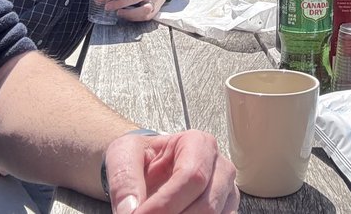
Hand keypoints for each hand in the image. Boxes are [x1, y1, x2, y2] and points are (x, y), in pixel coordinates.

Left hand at [97, 0, 167, 22]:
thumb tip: (98, 1)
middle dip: (121, 3)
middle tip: (107, 7)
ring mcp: (154, 1)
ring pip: (143, 9)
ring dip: (129, 12)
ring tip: (118, 13)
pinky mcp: (154, 11)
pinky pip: (144, 16)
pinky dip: (133, 17)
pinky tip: (124, 15)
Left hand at [103, 129, 238, 213]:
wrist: (148, 168)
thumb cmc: (141, 157)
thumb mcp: (123, 155)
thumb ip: (124, 179)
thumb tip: (130, 210)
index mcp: (198, 143)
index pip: (190, 176)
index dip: (164, 204)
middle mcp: (220, 167)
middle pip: (206, 205)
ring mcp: (227, 193)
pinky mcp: (226, 211)